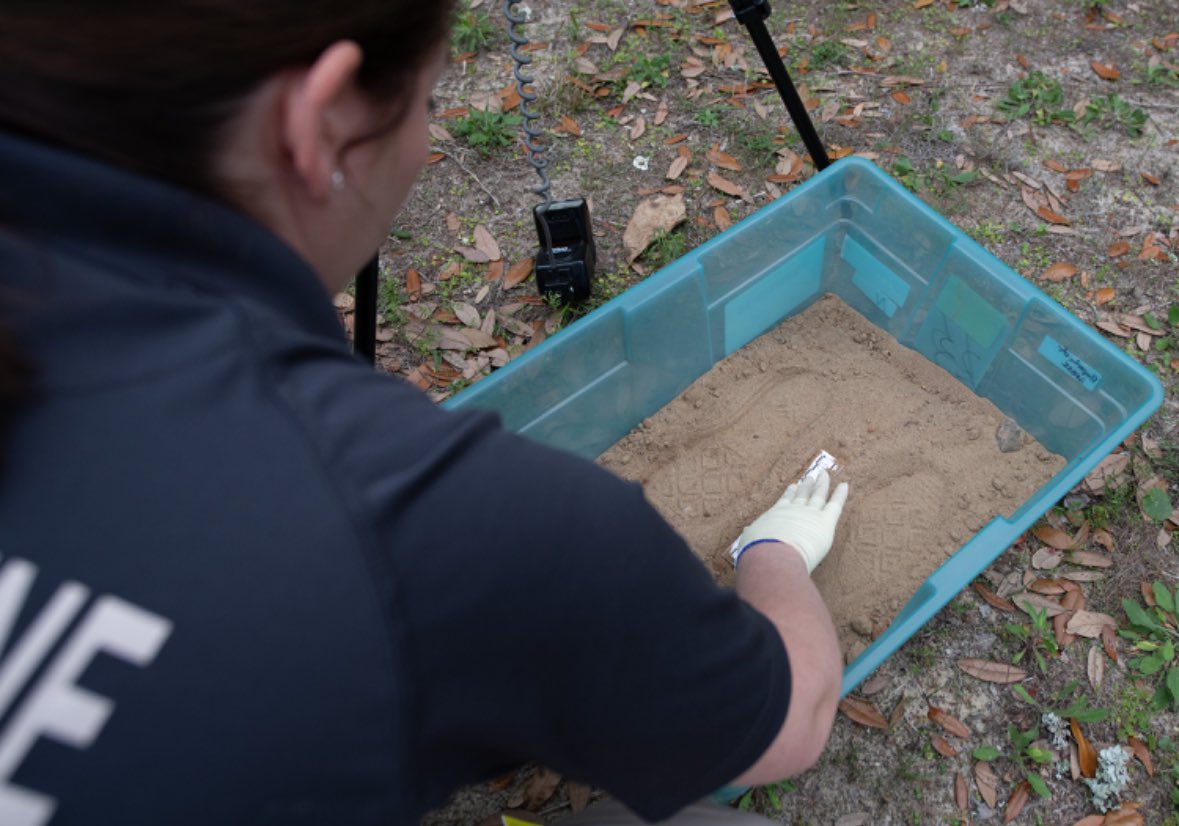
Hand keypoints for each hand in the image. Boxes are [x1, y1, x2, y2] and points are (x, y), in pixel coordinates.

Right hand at [732, 469, 848, 572]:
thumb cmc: (758, 551)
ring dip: (822, 485)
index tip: (793, 486)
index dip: (790, 494)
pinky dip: (840, 495)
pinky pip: (835, 505)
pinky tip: (845, 485)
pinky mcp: (825, 522)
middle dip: (807, 486)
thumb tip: (747, 530)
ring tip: (825, 475)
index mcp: (776, 515)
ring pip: (818, 496)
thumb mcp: (750, 539)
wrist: (772, 554)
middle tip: (810, 478)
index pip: (785, 502)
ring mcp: (810, 514)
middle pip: (802, 495)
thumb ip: (752, 533)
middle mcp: (793, 511)